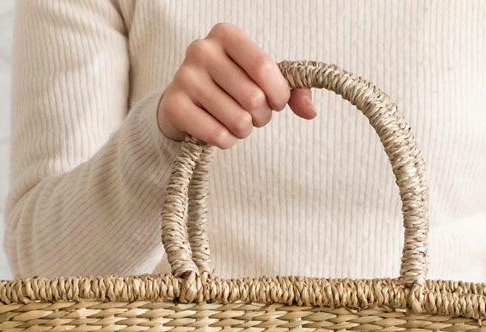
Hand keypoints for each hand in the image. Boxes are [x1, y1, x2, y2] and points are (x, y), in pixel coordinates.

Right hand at [157, 22, 315, 147]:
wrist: (184, 105)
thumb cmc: (229, 89)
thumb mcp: (260, 81)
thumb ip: (292, 91)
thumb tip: (311, 111)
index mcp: (226, 35)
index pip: (264, 67)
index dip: (279, 94)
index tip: (277, 102)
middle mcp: (201, 49)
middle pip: (253, 98)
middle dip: (261, 116)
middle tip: (251, 115)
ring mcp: (184, 77)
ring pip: (238, 120)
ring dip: (243, 130)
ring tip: (233, 122)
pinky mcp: (175, 106)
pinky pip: (218, 135)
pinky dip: (226, 141)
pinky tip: (218, 131)